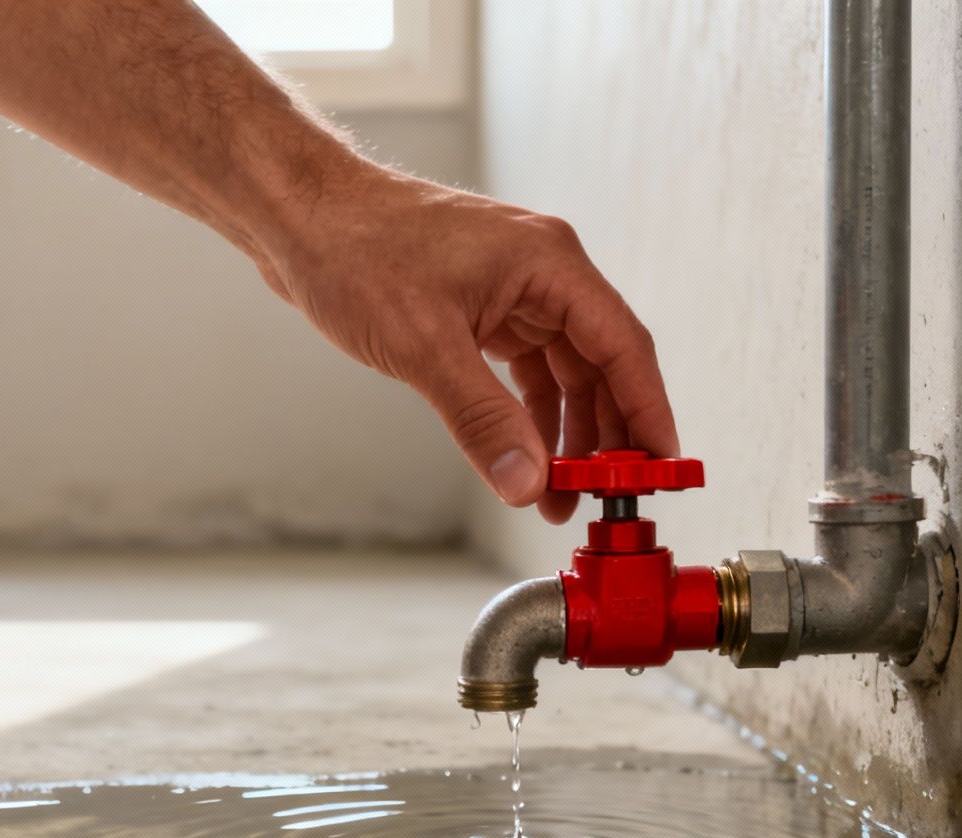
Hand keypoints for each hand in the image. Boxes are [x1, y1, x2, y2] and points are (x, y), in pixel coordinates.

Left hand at [258, 165, 676, 523]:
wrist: (298, 215)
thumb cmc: (357, 252)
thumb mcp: (424, 346)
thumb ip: (483, 419)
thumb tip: (528, 483)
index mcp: (549, 263)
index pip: (622, 347)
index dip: (648, 412)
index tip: (663, 467)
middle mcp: (542, 272)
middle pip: (600, 364)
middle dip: (604, 435)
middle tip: (604, 499)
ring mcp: (512, 289)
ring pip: (562, 372)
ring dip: (564, 433)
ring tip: (556, 495)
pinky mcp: (480, 306)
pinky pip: (524, 369)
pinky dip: (528, 414)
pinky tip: (525, 456)